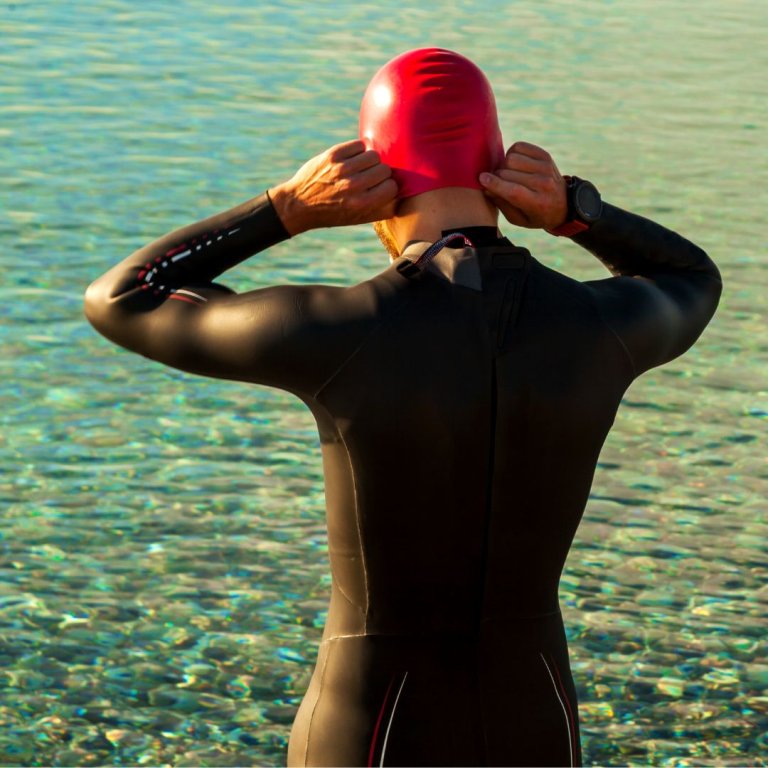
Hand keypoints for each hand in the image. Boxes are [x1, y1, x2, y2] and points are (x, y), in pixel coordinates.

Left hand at [269, 140, 397, 234]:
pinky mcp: (332, 155)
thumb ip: (382, 210)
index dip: (389, 187)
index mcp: (361, 204)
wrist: (299, 204)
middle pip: (384, 170)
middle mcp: (352, 186)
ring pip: (373, 155)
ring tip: (363, 168)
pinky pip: (359, 145)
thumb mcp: (358, 219)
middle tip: (371, 178)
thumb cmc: (333, 213)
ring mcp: (341, 169)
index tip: (383, 188)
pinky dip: (359, 150)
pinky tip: (353, 159)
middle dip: (381, 174)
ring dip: (371, 161)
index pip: (392, 187)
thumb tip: (402, 196)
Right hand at [478, 142, 567, 229]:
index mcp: (538, 203)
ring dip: (504, 166)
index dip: (495, 184)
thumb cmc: (535, 215)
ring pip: (511, 158)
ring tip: (507, 174)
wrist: (563, 204)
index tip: (482, 179)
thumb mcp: (518, 219)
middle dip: (497, 177)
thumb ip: (502, 204)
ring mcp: (546, 167)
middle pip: (508, 172)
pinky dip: (512, 153)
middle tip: (497, 182)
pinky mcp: (545, 155)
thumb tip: (486, 187)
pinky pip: (519, 147)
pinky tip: (515, 164)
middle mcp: (544, 183)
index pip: (513, 191)